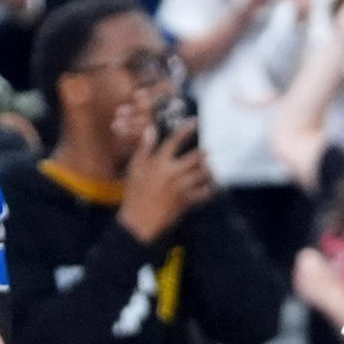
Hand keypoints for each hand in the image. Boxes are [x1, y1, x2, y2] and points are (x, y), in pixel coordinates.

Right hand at [117, 115, 213, 238]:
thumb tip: (151, 129)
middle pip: (196, 157)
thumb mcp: (135, 169)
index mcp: (158, 163)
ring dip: (208, 171)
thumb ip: (144, 149)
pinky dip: (208, 189)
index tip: (194, 122)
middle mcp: (171, 173)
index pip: (174, 141)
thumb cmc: (135, 194)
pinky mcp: (186, 202)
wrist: (139, 222)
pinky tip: (206, 187)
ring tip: (208, 170)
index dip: (185, 129)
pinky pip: (205, 192)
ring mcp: (181, 187)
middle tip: (206, 152)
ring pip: (203, 174)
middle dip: (203, 153)